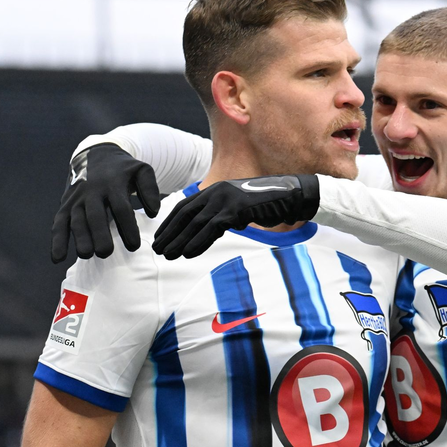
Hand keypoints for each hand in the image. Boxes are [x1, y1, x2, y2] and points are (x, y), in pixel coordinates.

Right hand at [51, 144, 162, 261]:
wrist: (96, 154)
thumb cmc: (123, 170)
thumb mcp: (141, 170)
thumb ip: (150, 189)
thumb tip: (153, 213)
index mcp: (113, 184)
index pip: (121, 208)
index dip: (127, 228)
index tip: (134, 246)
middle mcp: (92, 191)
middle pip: (95, 215)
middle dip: (99, 235)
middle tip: (106, 252)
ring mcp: (77, 199)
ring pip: (76, 220)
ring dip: (79, 238)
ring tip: (86, 255)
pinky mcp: (65, 206)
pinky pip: (59, 224)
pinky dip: (57, 241)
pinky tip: (57, 258)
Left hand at [153, 175, 319, 258]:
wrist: (289, 196)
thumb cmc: (265, 204)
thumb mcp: (239, 208)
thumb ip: (223, 216)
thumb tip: (210, 230)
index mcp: (215, 190)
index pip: (185, 207)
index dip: (171, 224)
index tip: (160, 238)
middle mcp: (216, 192)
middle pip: (185, 214)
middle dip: (170, 233)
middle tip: (158, 249)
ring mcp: (226, 199)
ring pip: (195, 222)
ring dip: (180, 240)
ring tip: (168, 255)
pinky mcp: (236, 209)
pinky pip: (212, 228)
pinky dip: (198, 241)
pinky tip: (188, 253)